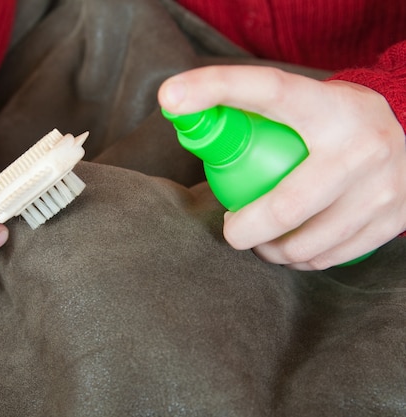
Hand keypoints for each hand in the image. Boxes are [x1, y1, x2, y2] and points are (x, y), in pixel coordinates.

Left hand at [158, 65, 405, 269]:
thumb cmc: (334, 125)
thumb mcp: (307, 104)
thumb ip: (259, 115)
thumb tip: (192, 126)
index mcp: (327, 106)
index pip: (266, 90)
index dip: (216, 88)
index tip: (171, 95)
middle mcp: (360, 145)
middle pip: (285, 207)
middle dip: (244, 230)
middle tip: (232, 230)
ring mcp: (382, 186)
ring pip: (305, 244)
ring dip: (271, 251)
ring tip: (262, 241)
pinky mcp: (395, 219)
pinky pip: (330, 257)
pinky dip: (302, 260)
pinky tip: (294, 248)